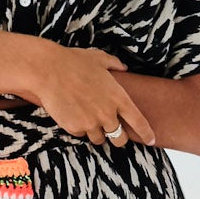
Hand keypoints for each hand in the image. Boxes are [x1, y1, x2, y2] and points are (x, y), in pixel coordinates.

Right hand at [32, 45, 155, 148]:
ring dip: (95, 133)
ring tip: (87, 118)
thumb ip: (114, 64)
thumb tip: (123, 67)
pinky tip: (72, 114)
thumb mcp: (99, 58)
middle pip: (120, 139)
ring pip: (98, 139)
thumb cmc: (74, 61)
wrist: (48, 70)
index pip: (139, 122)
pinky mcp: (74, 128)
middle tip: (111, 132)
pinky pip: (80, 134)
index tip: (151, 140)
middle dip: (117, 138)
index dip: (146, 134)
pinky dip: (78, 128)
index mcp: (119, 98)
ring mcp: (91, 123)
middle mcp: (107, 114)